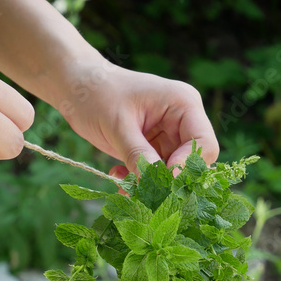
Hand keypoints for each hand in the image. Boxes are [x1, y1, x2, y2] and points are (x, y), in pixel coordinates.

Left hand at [56, 59, 218, 176]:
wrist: (76, 88)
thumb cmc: (97, 94)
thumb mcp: (117, 125)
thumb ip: (138, 155)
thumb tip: (155, 187)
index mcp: (183, 104)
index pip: (204, 144)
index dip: (187, 167)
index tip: (162, 182)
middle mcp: (182, 121)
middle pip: (190, 163)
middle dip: (166, 181)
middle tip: (139, 192)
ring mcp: (168, 136)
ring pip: (171, 174)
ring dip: (148, 185)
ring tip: (122, 185)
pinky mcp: (152, 148)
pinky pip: (154, 174)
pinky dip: (138, 181)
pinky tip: (117, 176)